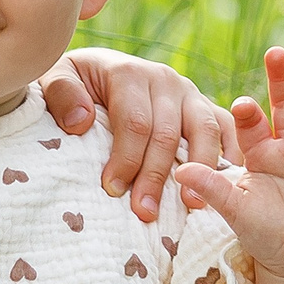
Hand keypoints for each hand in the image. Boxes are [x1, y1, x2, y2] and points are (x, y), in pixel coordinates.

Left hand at [45, 48, 238, 222]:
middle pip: (167, 133)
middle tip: (145, 212)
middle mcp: (164, 79)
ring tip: (192, 205)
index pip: (134, 122)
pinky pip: (224, 127)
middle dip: (155, 176)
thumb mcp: (55, 80)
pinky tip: (225, 185)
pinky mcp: (203, 104)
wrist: (94, 71)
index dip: (126, 159)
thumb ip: (61, 95)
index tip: (113, 190)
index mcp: (129, 73)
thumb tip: (81, 123)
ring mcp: (188, 92)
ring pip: (203, 130)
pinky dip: (229, 154)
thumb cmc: (73, 86)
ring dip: (199, 170)